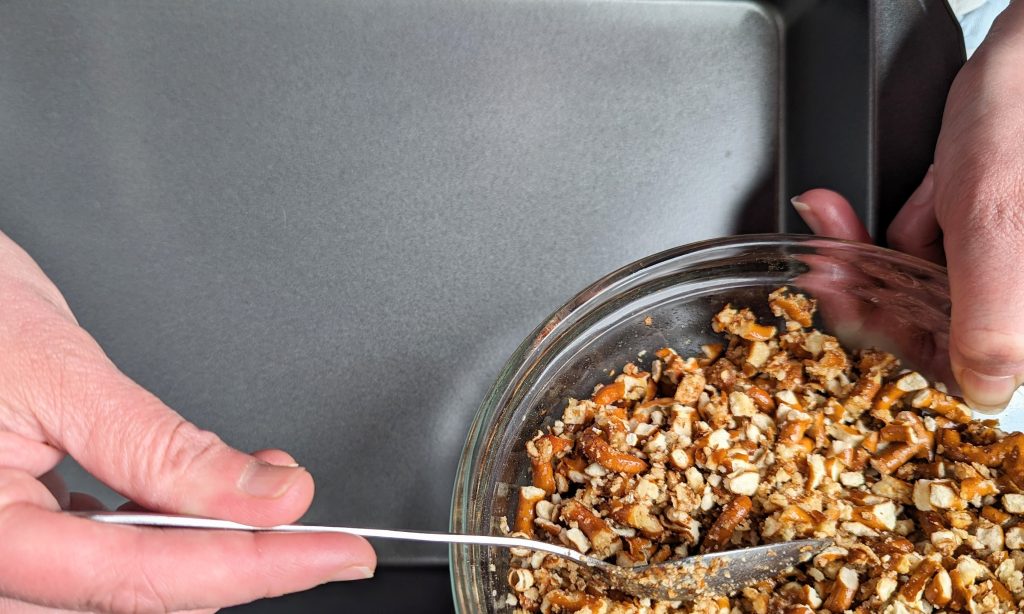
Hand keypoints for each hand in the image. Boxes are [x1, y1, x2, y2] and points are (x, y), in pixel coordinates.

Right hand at [0, 231, 374, 612]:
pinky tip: (196, 496)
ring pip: (123, 587)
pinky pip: (99, 557)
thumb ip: (163, 449)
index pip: (144, 578)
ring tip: (263, 492)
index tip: (333, 553)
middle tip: (312, 525)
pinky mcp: (12, 535)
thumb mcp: (61, 373)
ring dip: (206, 546)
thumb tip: (268, 495)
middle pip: (138, 596)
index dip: (258, 568)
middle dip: (239, 560)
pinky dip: (164, 529)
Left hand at [791, 2, 1023, 412]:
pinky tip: (864, 204)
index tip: (848, 309)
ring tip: (831, 219)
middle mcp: (1011, 295)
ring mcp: (990, 259)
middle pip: (920, 319)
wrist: (1022, 61)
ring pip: (906, 281)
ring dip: (861, 249)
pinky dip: (884, 225)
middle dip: (864, 282)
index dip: (895, 341)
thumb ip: (991, 320)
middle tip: (826, 258)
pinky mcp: (968, 226)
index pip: (960, 362)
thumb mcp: (996, 227)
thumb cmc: (1021, 125)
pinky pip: (910, 243)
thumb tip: (986, 390)